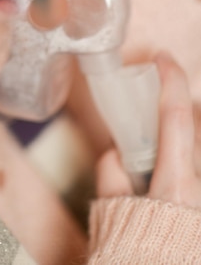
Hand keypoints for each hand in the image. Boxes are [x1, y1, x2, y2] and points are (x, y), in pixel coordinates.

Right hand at [97, 54, 200, 207]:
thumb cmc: (134, 249)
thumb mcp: (111, 204)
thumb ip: (111, 168)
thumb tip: (118, 146)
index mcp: (175, 186)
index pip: (177, 116)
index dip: (171, 79)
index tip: (162, 57)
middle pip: (194, 126)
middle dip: (176, 111)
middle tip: (154, 118)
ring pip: (198, 142)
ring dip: (185, 136)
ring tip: (161, 156)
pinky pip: (196, 160)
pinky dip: (187, 151)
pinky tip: (177, 173)